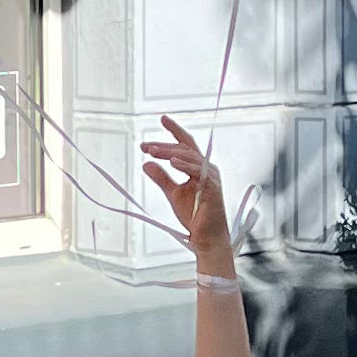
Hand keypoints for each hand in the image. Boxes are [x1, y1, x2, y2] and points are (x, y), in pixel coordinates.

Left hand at [141, 112, 231, 267]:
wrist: (206, 238)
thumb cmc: (194, 216)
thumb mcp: (173, 194)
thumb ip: (161, 178)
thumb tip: (146, 164)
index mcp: (198, 169)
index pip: (186, 145)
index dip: (175, 131)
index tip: (162, 119)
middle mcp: (207, 169)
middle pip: (185, 149)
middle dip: (164, 145)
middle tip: (145, 146)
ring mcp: (211, 178)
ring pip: (190, 158)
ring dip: (170, 153)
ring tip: (152, 151)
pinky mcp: (212, 189)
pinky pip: (199, 173)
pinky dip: (186, 166)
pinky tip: (172, 162)